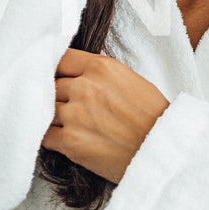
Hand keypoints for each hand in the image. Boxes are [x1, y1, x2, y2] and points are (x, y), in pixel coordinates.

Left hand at [44, 48, 169, 183]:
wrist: (164, 150)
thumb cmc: (154, 117)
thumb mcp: (130, 80)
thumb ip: (100, 74)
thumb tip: (77, 75)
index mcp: (101, 67)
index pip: (61, 59)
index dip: (58, 71)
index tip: (59, 79)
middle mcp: (85, 87)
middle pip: (51, 85)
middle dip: (58, 96)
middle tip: (69, 107)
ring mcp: (75, 114)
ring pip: (45, 109)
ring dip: (53, 117)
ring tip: (68, 125)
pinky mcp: (70, 141)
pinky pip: (44, 135)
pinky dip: (50, 138)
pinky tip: (64, 140)